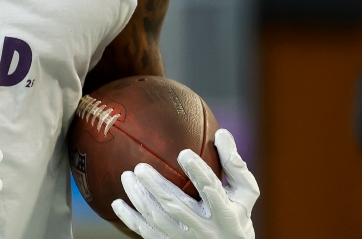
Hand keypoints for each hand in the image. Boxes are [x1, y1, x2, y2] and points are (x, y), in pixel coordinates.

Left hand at [111, 129, 257, 238]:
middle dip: (156, 186)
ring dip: (139, 198)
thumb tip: (221, 133)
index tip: (183, 153)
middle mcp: (205, 228)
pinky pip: (147, 233)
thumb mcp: (245, 194)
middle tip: (140, 167)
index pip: (211, 190)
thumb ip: (234, 166)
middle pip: (176, 206)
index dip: (198, 172)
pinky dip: (130, 218)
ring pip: (158, 219)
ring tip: (126, 176)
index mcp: (225, 213)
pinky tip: (117, 203)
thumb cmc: (236, 215)